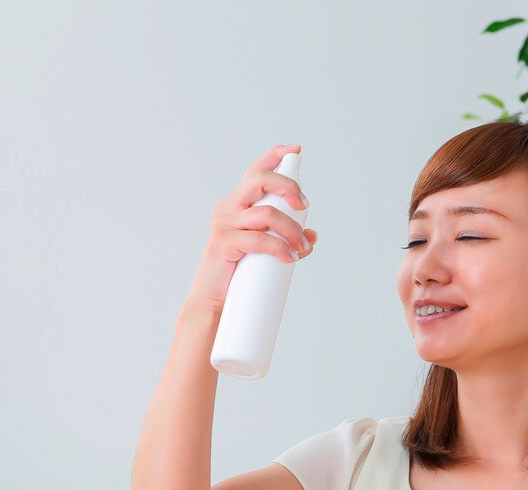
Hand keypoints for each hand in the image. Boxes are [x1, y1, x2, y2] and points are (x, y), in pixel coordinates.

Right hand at [184, 144, 316, 313]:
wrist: (214, 300)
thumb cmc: (238, 273)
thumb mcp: (265, 251)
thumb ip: (287, 239)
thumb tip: (313, 236)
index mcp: (238, 203)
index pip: (255, 171)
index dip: (275, 156)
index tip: (295, 150)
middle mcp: (229, 207)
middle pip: (260, 179)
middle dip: (288, 187)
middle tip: (305, 206)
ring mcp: (225, 224)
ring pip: (266, 213)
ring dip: (291, 229)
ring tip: (301, 248)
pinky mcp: (223, 243)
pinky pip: (258, 239)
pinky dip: (279, 247)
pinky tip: (290, 257)